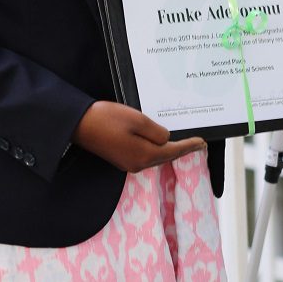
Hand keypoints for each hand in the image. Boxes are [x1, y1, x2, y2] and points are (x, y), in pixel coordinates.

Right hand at [73, 101, 205, 172]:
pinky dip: (156, 148)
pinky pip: (145, 154)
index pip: (174, 151)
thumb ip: (156, 132)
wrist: (79, 125)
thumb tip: (165, 139)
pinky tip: (160, 141)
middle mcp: (138, 164)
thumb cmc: (107, 119)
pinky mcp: (121, 158)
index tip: (203, 143)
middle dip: (182, 149)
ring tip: (183, 141)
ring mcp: (128, 163)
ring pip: (155, 156)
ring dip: (169, 149)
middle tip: (198, 143)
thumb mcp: (137, 120)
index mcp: (144, 155)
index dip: (190, 146)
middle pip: (166, 156)